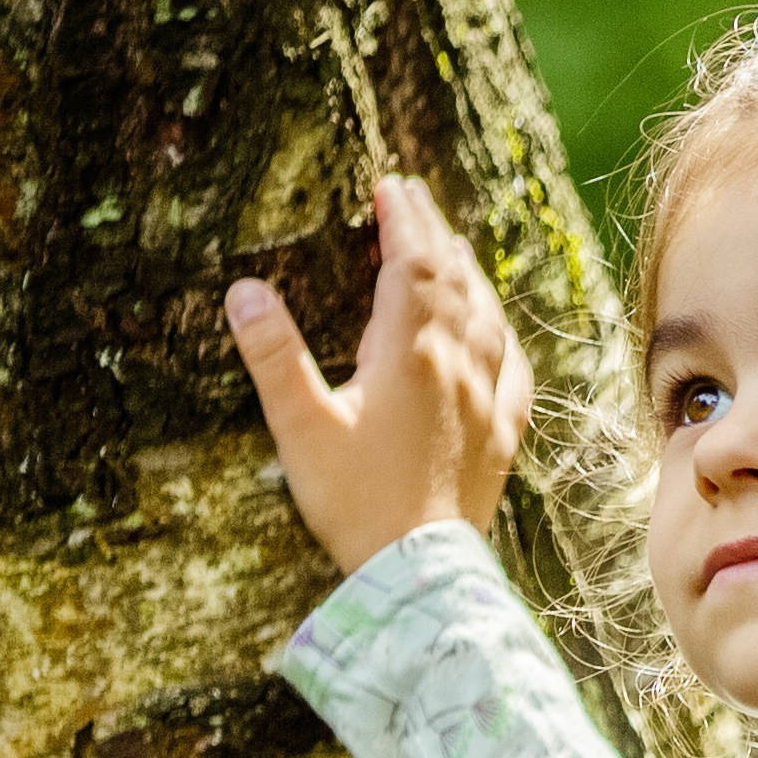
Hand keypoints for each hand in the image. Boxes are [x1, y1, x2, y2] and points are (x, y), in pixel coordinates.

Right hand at [224, 172, 533, 572]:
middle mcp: (457, 366)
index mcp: (409, 354)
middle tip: (412, 199)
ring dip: (468, 274)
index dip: (403, 220)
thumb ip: (273, 356)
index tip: (390, 186)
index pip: (412, 265)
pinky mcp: (502, 436)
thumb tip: (244, 291)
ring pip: (486, 316)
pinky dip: (501, 333)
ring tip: (451, 247)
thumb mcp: (301, 428)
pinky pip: (513, 368)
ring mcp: (486, 400)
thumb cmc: (355, 503)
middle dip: (431, 232)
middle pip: (452, 279)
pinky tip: (496, 330)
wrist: (419, 571)